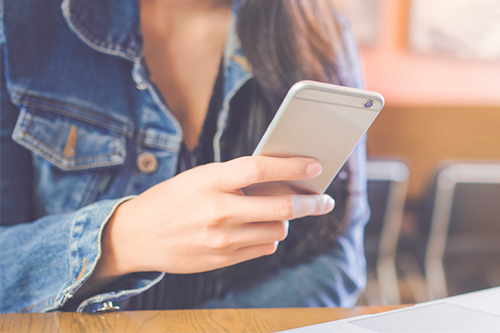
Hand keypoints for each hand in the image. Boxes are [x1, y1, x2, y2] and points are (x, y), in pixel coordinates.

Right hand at [99, 156, 334, 277]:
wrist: (136, 237)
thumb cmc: (169, 200)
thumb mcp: (198, 178)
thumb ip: (234, 179)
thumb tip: (276, 179)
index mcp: (209, 182)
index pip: (260, 169)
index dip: (292, 165)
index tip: (315, 165)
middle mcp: (218, 211)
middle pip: (280, 207)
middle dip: (310, 203)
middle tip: (323, 200)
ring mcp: (221, 240)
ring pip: (277, 231)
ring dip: (285, 220)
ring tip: (280, 213)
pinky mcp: (223, 260)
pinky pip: (263, 249)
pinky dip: (269, 238)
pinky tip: (259, 230)